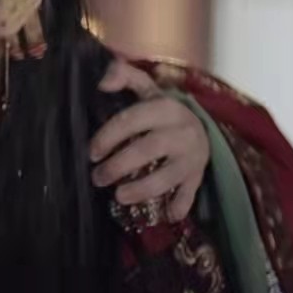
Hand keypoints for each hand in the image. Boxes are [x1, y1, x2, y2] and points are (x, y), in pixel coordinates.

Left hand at [89, 61, 208, 222]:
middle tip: (97, 178)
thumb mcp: (145, 89)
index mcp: (166, 108)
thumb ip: (123, 75)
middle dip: (118, 166)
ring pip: (168, 175)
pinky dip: (180, 206)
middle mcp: (182, 131)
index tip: (91, 153)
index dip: (108, 137)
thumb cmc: (161, 111)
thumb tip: (102, 81)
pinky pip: (190, 193)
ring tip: (118, 197)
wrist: (200, 126)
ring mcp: (192, 156)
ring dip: (142, 188)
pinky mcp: (198, 176)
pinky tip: (167, 216)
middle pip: (147, 149)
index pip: (131, 120)